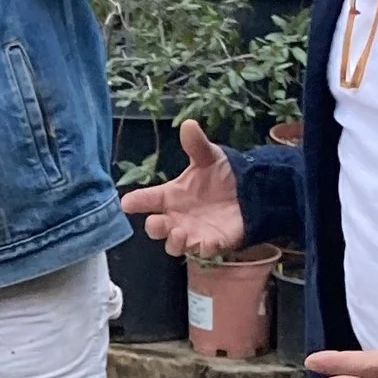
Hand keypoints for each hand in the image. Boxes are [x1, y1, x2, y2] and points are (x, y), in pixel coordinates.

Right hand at [118, 121, 245, 259]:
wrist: (250, 191)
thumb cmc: (221, 175)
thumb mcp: (209, 157)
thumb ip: (196, 145)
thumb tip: (188, 124)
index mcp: (171, 196)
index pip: (147, 200)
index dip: (136, 202)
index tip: (127, 203)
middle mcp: (177, 217)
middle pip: (157, 228)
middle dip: (154, 228)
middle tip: (156, 222)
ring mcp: (193, 232)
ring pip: (175, 245)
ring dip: (174, 241)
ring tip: (179, 232)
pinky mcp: (213, 243)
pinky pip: (204, 252)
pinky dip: (203, 249)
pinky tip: (205, 243)